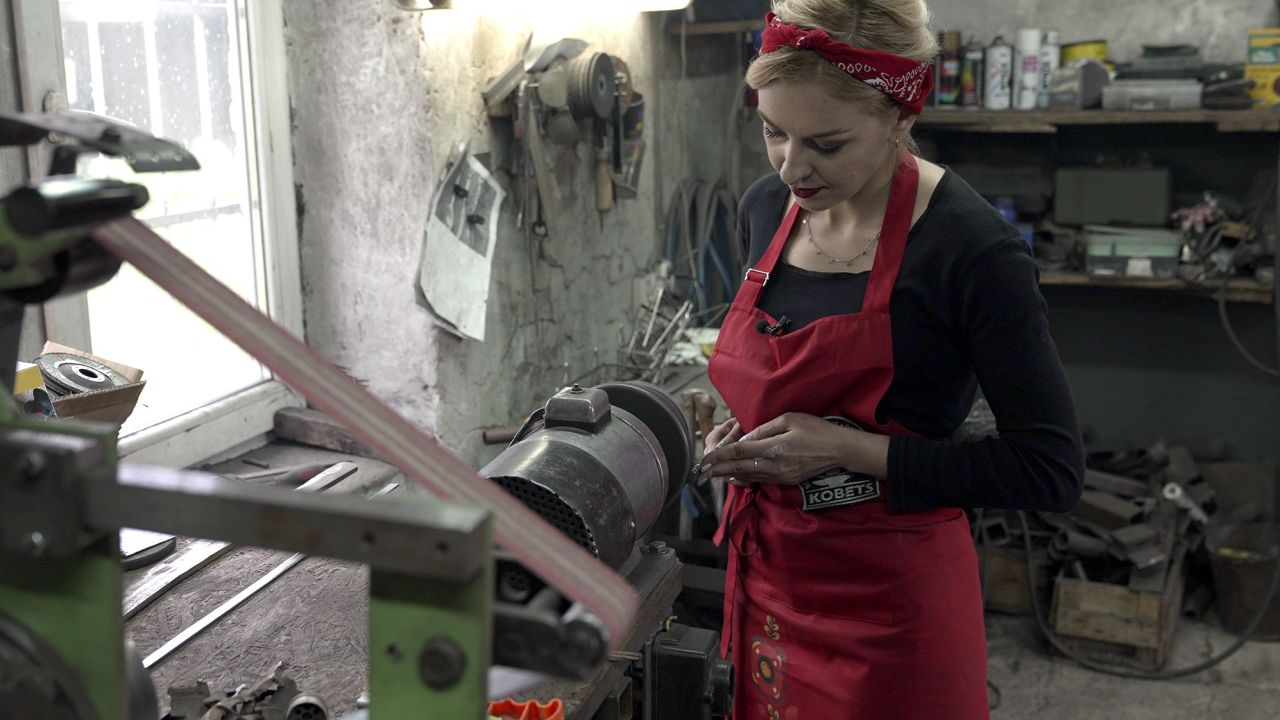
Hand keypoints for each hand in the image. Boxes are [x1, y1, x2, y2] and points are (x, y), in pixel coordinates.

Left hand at [695, 412, 886, 486]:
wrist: (840, 451)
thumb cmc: (816, 430)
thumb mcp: (789, 419)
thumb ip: (765, 428)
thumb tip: (746, 436)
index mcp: (772, 449)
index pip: (738, 453)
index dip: (719, 456)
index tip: (704, 459)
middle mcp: (773, 466)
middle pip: (738, 469)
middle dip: (717, 470)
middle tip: (700, 472)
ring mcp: (780, 476)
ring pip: (747, 477)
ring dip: (728, 475)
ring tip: (712, 474)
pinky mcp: (786, 481)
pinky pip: (759, 480)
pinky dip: (743, 478)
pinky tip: (734, 477)